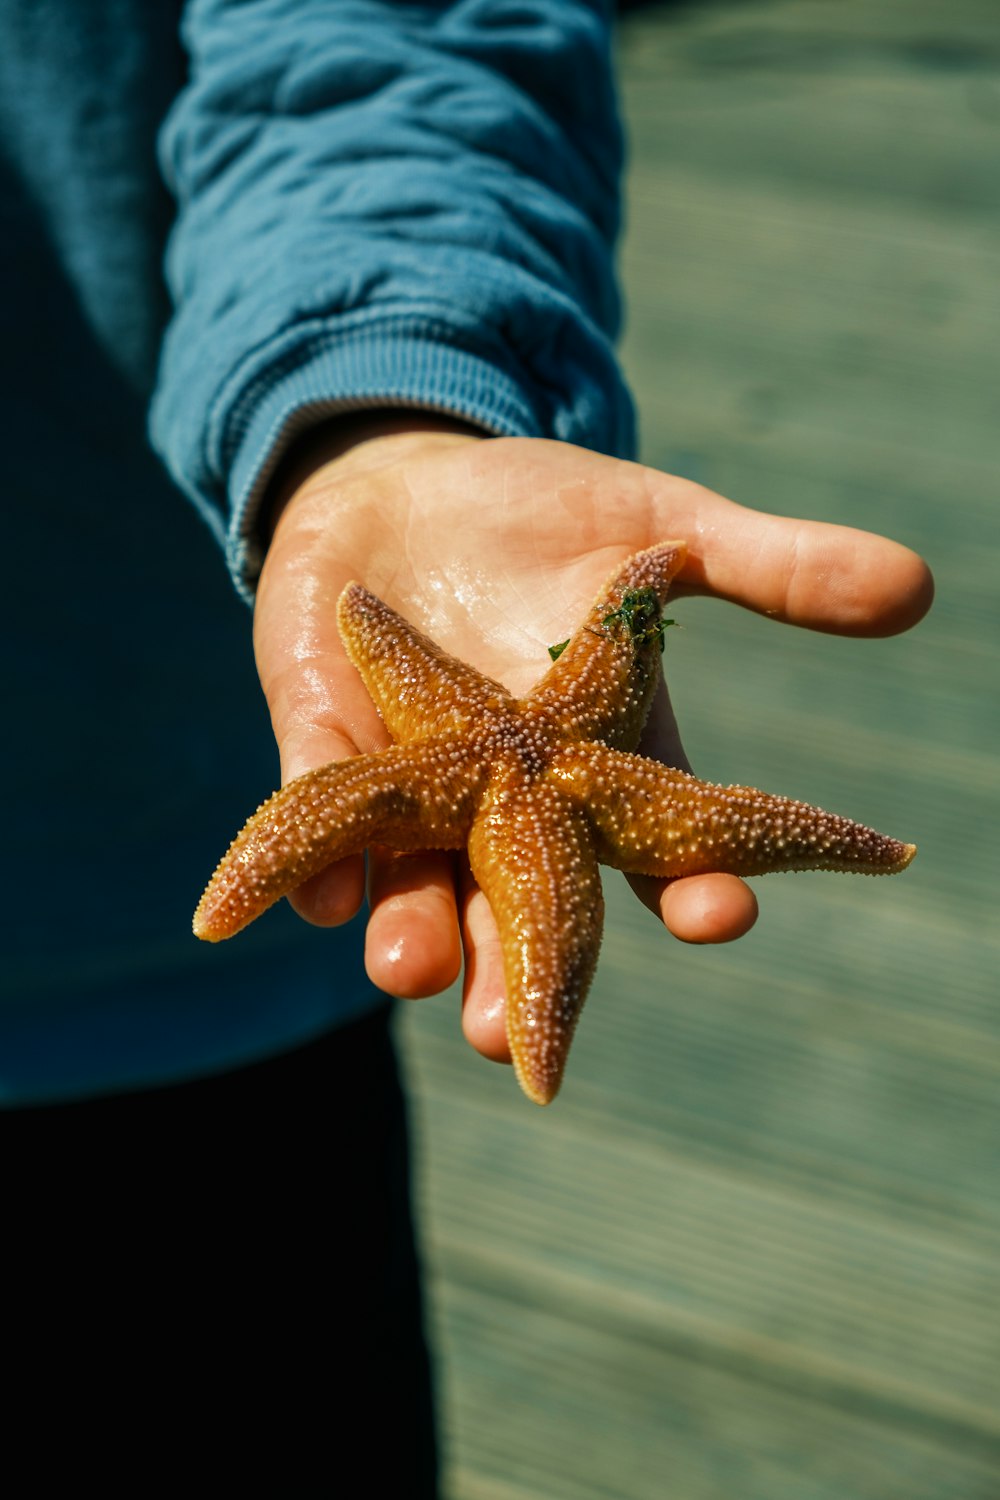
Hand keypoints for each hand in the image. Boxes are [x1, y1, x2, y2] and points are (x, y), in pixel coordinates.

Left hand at [254, 415, 932, 1064]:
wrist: (414, 489)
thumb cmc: (554, 523)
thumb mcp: (668, 530)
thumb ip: (775, 568)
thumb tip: (916, 589)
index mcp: (608, 763)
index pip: (659, 851)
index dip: (692, 890)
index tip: (721, 916)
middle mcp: (514, 802)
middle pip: (525, 912)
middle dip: (520, 976)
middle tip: (514, 1039)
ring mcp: (419, 787)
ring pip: (421, 888)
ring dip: (419, 936)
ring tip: (414, 970)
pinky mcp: (330, 745)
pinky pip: (323, 811)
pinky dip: (322, 859)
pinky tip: (322, 900)